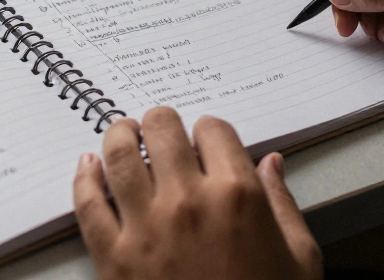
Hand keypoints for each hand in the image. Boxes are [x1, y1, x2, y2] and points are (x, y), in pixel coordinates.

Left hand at [73, 108, 322, 279]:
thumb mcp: (300, 259)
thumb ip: (282, 203)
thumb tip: (271, 164)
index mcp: (238, 196)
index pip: (213, 129)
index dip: (209, 131)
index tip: (205, 142)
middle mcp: (188, 202)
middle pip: (162, 127)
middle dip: (162, 123)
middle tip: (160, 130)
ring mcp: (146, 228)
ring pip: (119, 154)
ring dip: (120, 135)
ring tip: (123, 134)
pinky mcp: (114, 258)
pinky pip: (88, 203)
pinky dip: (83, 179)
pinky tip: (87, 168)